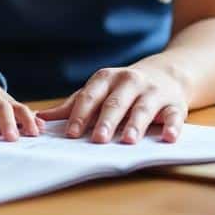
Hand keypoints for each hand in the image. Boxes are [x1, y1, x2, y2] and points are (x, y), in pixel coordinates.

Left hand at [0, 70, 40, 140]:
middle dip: (7, 122)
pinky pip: (23, 108)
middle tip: (12, 139)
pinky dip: (33, 117)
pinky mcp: (10, 101)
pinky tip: (41, 128)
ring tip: (33, 134)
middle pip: (0, 105)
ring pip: (16, 105)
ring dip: (25, 119)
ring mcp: (2, 96)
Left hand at [36, 66, 187, 143]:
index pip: (90, 97)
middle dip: (106, 121)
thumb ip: (72, 106)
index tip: (72, 134)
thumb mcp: (98, 91)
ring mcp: (153, 92)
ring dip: (135, 124)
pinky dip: (172, 126)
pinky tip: (168, 137)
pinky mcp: (175, 104)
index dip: (81, 115)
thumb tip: (40, 118)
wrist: (166, 73)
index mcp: (106, 78)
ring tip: (127, 140)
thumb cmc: (122, 88)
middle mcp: (129, 81)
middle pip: (115, 102)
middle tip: (97, 139)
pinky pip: (174, 115)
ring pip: (143, 108)